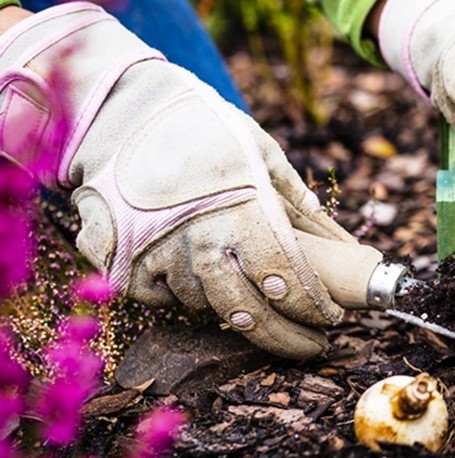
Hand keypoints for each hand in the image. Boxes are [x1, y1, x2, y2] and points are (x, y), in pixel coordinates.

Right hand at [0, 3, 356, 358]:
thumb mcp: (259, 149)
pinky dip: (175, 296)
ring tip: (257, 305)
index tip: (331, 318)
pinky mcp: (120, 259)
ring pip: (203, 305)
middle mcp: (200, 240)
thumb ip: (292, 193)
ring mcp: (157, 253)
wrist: (122, 111)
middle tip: (312, 346)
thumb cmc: (203, 127)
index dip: (312, 306)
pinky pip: (155, 297)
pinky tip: (196, 285)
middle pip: (248, 312)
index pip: (287, 280)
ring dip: (233, 310)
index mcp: (243, 213)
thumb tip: (331, 228)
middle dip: (285, 337)